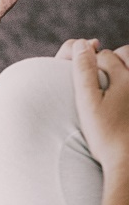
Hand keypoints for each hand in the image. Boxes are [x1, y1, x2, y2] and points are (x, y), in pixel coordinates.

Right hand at [66, 38, 128, 174]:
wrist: (127, 160)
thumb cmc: (105, 133)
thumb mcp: (87, 101)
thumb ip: (83, 71)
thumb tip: (80, 43)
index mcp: (125, 78)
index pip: (104, 56)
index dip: (89, 62)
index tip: (79, 76)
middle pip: (125, 55)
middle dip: (111, 61)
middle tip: (99, 78)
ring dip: (121, 70)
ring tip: (111, 86)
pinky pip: (128, 87)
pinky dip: (124, 85)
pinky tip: (117, 99)